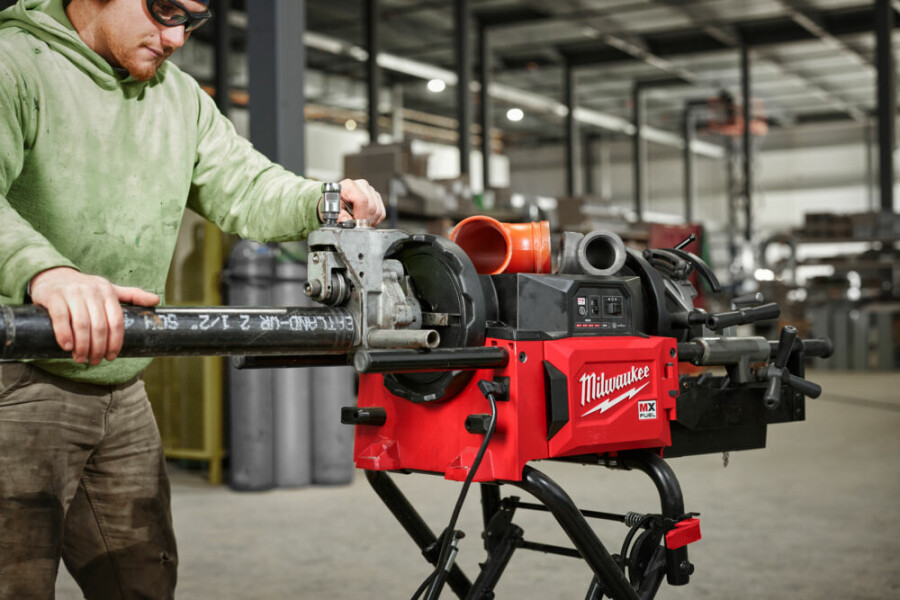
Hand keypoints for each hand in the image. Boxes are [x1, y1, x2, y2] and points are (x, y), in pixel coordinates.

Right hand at [29, 267, 159, 364]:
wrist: (53, 275)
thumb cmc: (86, 288)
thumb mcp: (110, 289)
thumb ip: (132, 295)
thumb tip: (157, 301)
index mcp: (108, 292)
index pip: (116, 321)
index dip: (116, 342)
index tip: (112, 356)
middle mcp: (92, 291)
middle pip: (100, 326)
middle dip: (99, 348)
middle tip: (95, 361)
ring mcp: (72, 293)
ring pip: (82, 324)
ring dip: (82, 346)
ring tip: (81, 358)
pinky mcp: (54, 297)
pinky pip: (61, 318)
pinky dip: (65, 335)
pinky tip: (67, 347)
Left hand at [333, 178, 385, 225]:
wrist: (335, 200)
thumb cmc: (332, 204)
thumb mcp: (331, 210)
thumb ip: (338, 216)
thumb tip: (346, 221)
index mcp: (349, 185)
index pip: (362, 201)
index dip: (361, 215)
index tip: (356, 224)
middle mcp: (361, 185)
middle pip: (371, 206)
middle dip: (365, 220)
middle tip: (357, 225)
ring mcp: (370, 190)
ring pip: (378, 210)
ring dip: (370, 220)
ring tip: (360, 222)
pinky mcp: (376, 196)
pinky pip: (381, 211)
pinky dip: (375, 219)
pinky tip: (366, 219)